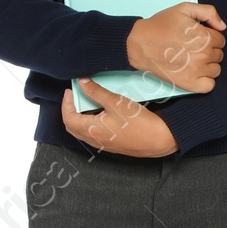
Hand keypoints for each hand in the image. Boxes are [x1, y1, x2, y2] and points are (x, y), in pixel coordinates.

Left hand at [62, 80, 178, 156]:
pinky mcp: (113, 145)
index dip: (66, 103)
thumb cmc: (139, 123)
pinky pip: (94, 134)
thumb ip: (96, 92)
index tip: (71, 90)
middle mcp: (95, 140)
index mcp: (92, 130)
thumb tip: (82, 82)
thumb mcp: (116, 102)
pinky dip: (91, 123)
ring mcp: (104, 144)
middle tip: (76, 97)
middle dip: (70, 111)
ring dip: (81, 117)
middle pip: (73, 127)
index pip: (68, 118)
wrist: (160, 140)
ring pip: (83, 132)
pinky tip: (101, 114)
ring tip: (88, 103)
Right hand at [126, 2, 225, 91]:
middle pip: (219, 55)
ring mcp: (197, 71)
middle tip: (191, 48)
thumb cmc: (160, 25)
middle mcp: (204, 55)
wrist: (139, 44)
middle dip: (209, 50)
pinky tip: (194, 72)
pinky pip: (209, 85)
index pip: (221, 40)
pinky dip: (205, 80)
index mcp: (205, 37)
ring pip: (216, 70)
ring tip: (192, 59)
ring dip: (207, 65)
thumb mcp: (184, 8)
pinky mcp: (190, 84)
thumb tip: (223, 27)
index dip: (210, 37)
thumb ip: (208, 12)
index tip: (197, 37)